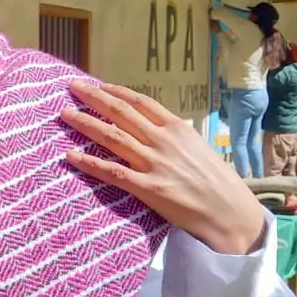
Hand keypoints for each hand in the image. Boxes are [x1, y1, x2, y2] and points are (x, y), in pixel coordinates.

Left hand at [62, 80, 267, 256]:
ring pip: (113, 137)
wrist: (230, 212)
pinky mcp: (149, 189)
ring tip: (66, 114)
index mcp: (177, 128)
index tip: (97, 85)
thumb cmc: (216, 181)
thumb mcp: (198, 147)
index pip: (140, 102)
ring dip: (86, 124)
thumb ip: (174, 135)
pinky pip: (113, 172)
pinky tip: (71, 156)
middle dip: (94, 98)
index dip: (115, 92)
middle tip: (72, 88)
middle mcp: (164, 141)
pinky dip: (89, 162)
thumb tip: (151, 125)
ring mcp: (155, 164)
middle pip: (121, 113)